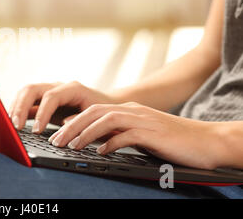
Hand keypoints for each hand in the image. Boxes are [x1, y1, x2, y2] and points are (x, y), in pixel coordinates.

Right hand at [8, 81, 115, 132]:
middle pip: (32, 89)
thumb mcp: (95, 118)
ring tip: (11, 125)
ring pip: (26, 92)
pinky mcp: (43, 99)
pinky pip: (26, 100)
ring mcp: (49, 91)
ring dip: (16, 107)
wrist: (105, 105)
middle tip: (16, 127)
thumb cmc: (102, 113)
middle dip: (21, 107)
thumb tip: (64, 126)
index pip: (51, 97)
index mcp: (72, 88)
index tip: (37, 131)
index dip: (42, 113)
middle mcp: (58, 86)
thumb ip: (80, 120)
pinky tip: (13, 122)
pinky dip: (18, 110)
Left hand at [48, 102, 224, 169]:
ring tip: (72, 146)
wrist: (205, 140)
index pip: (93, 111)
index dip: (73, 122)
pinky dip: (111, 143)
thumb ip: (117, 134)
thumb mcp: (139, 134)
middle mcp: (132, 111)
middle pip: (94, 113)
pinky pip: (127, 135)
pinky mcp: (153, 133)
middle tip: (56, 141)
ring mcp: (143, 120)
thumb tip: (94, 142)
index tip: (57, 134)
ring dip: (86, 133)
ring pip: (106, 120)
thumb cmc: (170, 140)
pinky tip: (101, 153)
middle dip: (72, 127)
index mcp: (127, 110)